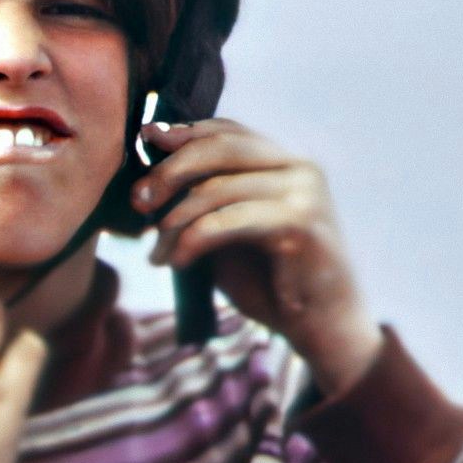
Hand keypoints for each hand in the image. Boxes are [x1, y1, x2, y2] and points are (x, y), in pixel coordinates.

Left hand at [134, 121, 379, 399]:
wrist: (324, 331)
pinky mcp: (299, 225)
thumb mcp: (233, 234)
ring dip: (176, 221)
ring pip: (217, 188)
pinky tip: (178, 262)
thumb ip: (206, 203)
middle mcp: (301, 169)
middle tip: (139, 201)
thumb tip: (150, 179)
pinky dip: (194, 239)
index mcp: (288, 164)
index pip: (228, 132)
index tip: (145, 142)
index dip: (184, 132)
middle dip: (170, 171)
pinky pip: (227, 221)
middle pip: (221, 147)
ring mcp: (304, 194)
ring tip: (158, 251)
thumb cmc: (275, 286)